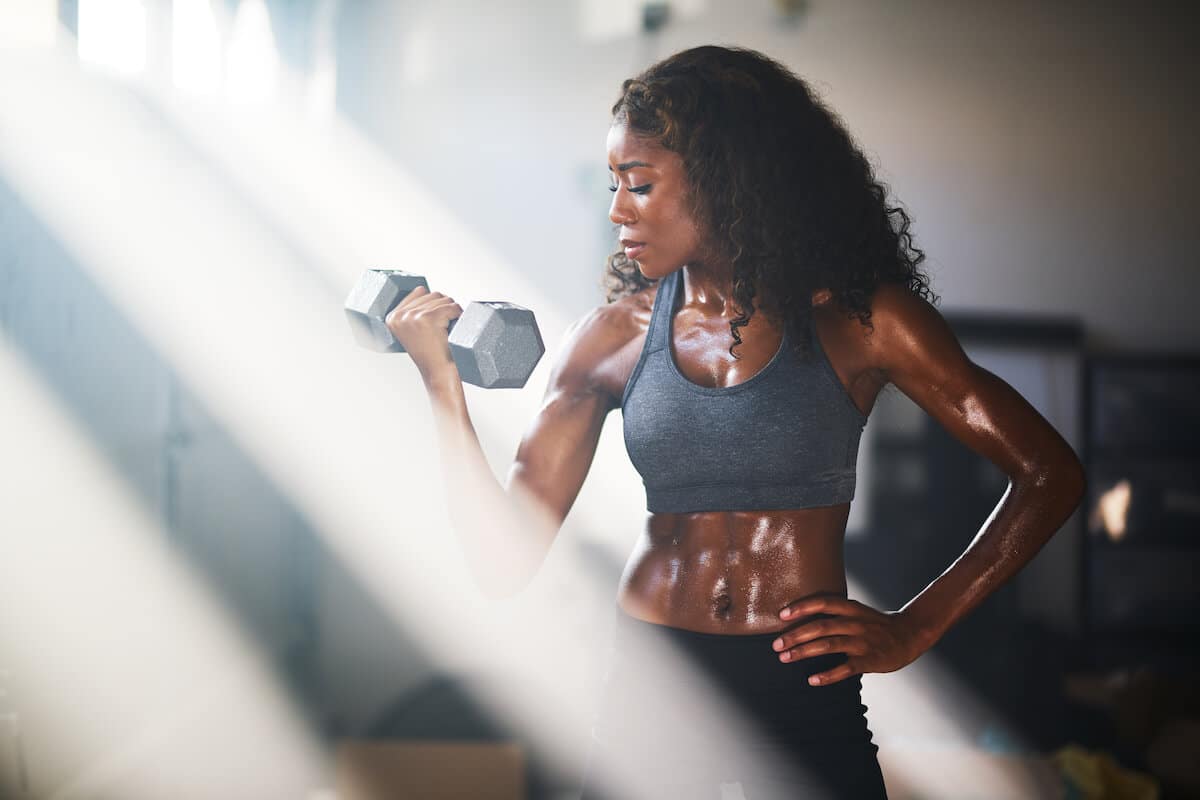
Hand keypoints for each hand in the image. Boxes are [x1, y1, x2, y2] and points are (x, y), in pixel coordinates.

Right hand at [384, 286, 462, 380]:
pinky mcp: (427, 318)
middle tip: (443, 329)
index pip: (420, 291)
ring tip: (447, 330)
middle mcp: (399, 315)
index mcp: (392, 317)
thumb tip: (422, 289)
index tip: (434, 325)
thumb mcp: (413, 330)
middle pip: (433, 293)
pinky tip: (453, 330)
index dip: (434, 305)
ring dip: (451, 312)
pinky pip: (452, 306)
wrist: (438, 374)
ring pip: (443, 298)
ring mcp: (412, 316)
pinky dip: (458, 316)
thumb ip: (412, 310)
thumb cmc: (431, 353)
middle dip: (444, 308)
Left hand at [771, 595, 933, 685]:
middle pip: (821, 626)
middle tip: (775, 644)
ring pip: (829, 645)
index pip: (823, 602)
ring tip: (785, 658)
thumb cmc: (876, 624)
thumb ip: (835, 613)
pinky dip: (829, 675)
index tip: (781, 615)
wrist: (910, 635)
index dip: (802, 607)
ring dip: (805, 652)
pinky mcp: (870, 660)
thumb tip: (802, 618)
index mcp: (851, 609)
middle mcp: (855, 623)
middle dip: (796, 635)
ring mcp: (863, 642)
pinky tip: (813, 680)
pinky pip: (846, 668)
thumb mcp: (857, 611)